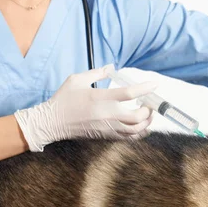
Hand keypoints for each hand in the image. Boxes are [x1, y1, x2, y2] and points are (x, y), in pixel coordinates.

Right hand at [14, 64, 155, 151]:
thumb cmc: (64, 99)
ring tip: (148, 115)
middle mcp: (107, 115)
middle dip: (148, 110)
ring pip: (136, 130)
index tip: (154, 84)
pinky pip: (128, 138)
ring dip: (146, 123)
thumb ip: (97, 73)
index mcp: (101, 98)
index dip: (144, 88)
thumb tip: (111, 68)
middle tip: (150, 103)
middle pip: (137, 116)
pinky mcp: (106, 136)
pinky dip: (139, 133)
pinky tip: (141, 126)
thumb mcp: (77, 79)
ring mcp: (107, 128)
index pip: (129, 93)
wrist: (52, 123)